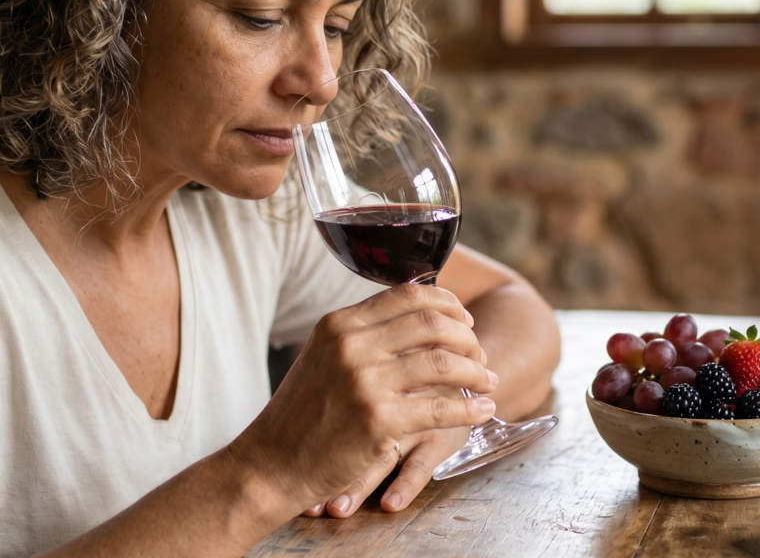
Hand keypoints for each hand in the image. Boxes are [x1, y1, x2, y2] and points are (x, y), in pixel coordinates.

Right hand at [227, 283, 497, 513]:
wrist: (269, 465)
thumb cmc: (299, 416)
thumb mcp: (321, 358)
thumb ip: (359, 337)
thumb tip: (409, 322)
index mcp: (340, 324)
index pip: (408, 295)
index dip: (447, 304)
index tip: (465, 320)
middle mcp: (352, 345)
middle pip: (431, 323)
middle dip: (467, 337)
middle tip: (481, 354)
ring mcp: (365, 382)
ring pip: (443, 364)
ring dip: (476, 372)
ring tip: (490, 383)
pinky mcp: (378, 421)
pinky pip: (441, 408)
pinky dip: (470, 409)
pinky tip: (485, 411)